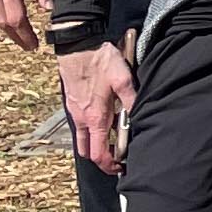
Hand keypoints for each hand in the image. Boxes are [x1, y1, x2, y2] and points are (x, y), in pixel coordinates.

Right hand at [57, 43, 134, 171]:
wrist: (77, 45)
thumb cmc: (99, 60)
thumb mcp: (123, 79)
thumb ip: (132, 100)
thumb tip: (139, 117)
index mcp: (95, 118)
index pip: (99, 154)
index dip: (110, 165)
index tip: (122, 167)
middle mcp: (81, 119)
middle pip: (88, 152)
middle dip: (102, 159)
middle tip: (118, 157)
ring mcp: (74, 111)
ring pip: (82, 139)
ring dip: (95, 145)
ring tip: (113, 139)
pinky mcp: (72, 103)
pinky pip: (79, 126)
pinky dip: (90, 131)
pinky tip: (104, 120)